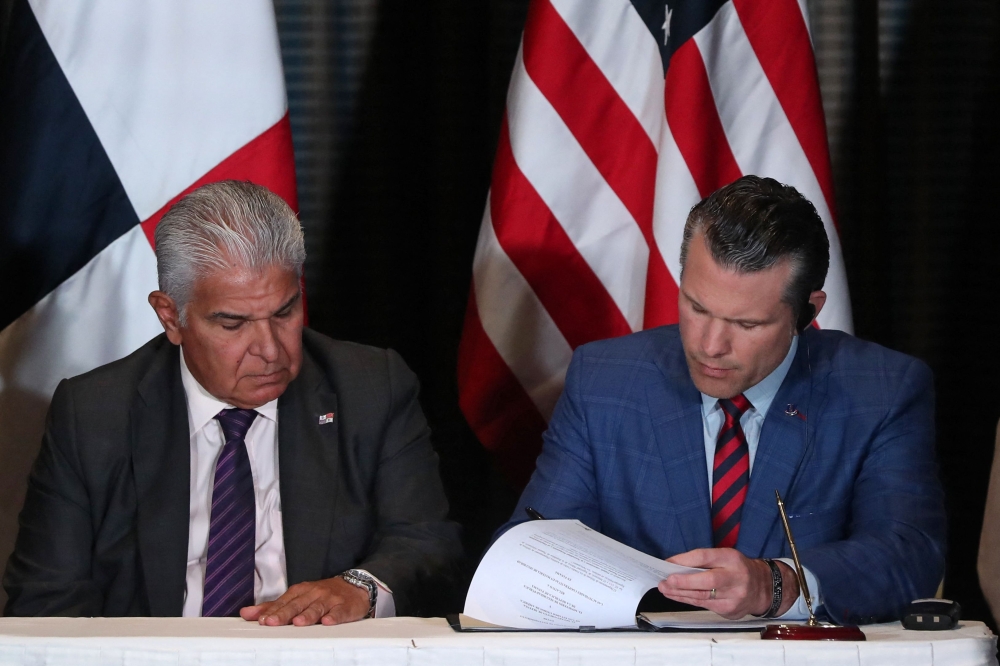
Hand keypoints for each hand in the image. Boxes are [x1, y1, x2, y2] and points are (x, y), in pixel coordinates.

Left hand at [240, 577, 369, 625]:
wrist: (354, 586)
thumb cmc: (321, 595)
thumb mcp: (298, 597)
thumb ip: (273, 606)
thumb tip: (246, 613)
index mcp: (301, 591)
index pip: (284, 601)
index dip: (272, 611)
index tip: (261, 620)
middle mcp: (314, 593)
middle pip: (297, 604)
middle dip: (284, 613)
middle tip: (272, 622)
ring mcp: (330, 600)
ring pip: (317, 608)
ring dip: (307, 615)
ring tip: (298, 623)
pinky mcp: (345, 607)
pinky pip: (339, 612)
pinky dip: (334, 617)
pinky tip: (328, 622)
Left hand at [657, 548, 797, 618]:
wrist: (764, 588)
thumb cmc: (738, 569)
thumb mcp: (725, 557)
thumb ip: (704, 560)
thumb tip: (675, 565)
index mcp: (731, 558)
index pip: (705, 557)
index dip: (684, 560)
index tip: (667, 563)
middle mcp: (735, 577)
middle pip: (707, 580)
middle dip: (683, 582)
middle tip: (665, 581)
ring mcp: (734, 596)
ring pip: (703, 596)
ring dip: (680, 593)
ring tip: (664, 589)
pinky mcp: (730, 610)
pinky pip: (705, 605)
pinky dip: (688, 600)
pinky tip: (677, 596)